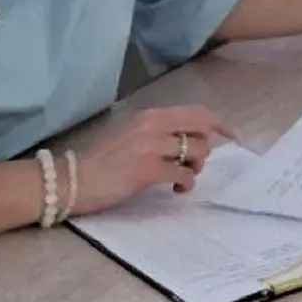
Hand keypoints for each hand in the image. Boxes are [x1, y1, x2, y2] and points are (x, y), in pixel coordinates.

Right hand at [75, 105, 236, 214]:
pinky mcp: (148, 170)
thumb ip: (157, 132)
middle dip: (207, 148)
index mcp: (150, 116)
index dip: (218, 122)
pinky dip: (186, 184)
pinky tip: (175, 190)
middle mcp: (153, 126)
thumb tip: (187, 139)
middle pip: (202, 128)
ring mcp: (151, 147)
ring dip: (197, 167)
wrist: (70, 180)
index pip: (195, 111)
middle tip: (196, 164)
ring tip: (181, 178)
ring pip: (198, 151)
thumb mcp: (130, 134)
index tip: (231, 134)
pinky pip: (185, 174)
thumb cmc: (100, 161)